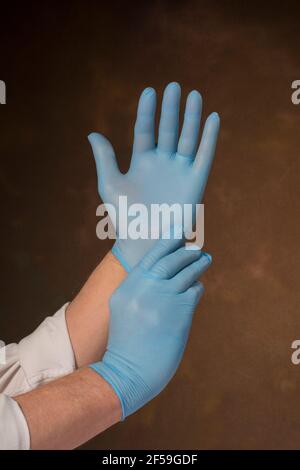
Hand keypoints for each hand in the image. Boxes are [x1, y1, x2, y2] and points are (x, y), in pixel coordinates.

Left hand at [88, 82, 219, 270]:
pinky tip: (213, 119)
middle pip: (168, 130)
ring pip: (188, 138)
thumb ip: (105, 158)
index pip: (145, 130)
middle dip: (171, 109)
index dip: (147, 111)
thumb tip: (92, 133)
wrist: (145, 243)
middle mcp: (162, 164)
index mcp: (141, 162)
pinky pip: (205, 156)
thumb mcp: (111, 184)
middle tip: (174, 86)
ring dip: (191, 118)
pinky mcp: (196, 182)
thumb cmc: (125, 218)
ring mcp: (179, 171)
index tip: (150, 91)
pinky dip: (210, 138)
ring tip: (194, 95)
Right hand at [90, 234, 211, 417]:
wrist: (129, 371)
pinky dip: (197, 287)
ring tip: (205, 258)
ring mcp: (162, 298)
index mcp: (128, 286)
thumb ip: (139, 289)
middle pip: (171, 259)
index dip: (167, 240)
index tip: (179, 231)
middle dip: (186, 251)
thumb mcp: (124, 309)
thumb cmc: (127, 343)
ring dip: (198, 264)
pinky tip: (196, 288)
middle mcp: (144, 287)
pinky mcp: (180, 310)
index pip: (151, 256)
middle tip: (197, 248)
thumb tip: (163, 272)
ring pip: (186, 272)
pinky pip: (194, 291)